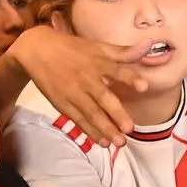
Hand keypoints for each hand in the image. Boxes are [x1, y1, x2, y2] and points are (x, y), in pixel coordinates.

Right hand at [7, 24, 152, 144]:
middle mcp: (86, 78)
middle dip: (116, 114)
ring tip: (119, 142)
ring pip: (91, 114)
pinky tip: (102, 142)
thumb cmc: (72, 48)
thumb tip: (149, 44)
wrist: (37, 51)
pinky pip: (78, 120)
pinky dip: (89, 131)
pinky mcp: (63, 104)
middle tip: (129, 128)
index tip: (144, 86)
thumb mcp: (98, 46)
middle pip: (103, 98)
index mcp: (98, 62)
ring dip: (105, 129)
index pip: (117, 70)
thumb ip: (124, 51)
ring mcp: (74, 93)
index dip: (130, 78)